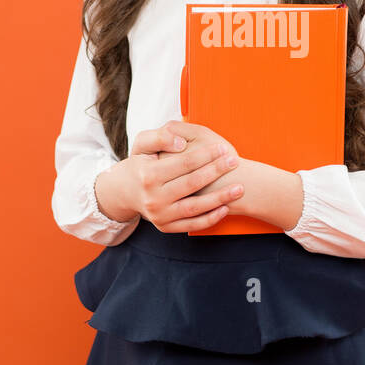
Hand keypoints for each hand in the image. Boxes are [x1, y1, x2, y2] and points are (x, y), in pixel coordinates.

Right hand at [95, 121, 244, 232]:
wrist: (125, 192)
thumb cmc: (141, 164)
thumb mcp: (143, 145)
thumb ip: (161, 137)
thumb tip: (180, 143)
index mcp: (148, 175)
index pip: (183, 163)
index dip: (206, 155)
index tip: (222, 148)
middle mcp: (153, 198)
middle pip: (191, 184)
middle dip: (216, 172)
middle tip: (234, 161)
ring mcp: (159, 215)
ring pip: (194, 207)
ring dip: (219, 198)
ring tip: (238, 188)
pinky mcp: (165, 227)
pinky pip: (192, 225)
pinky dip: (210, 218)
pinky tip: (225, 207)